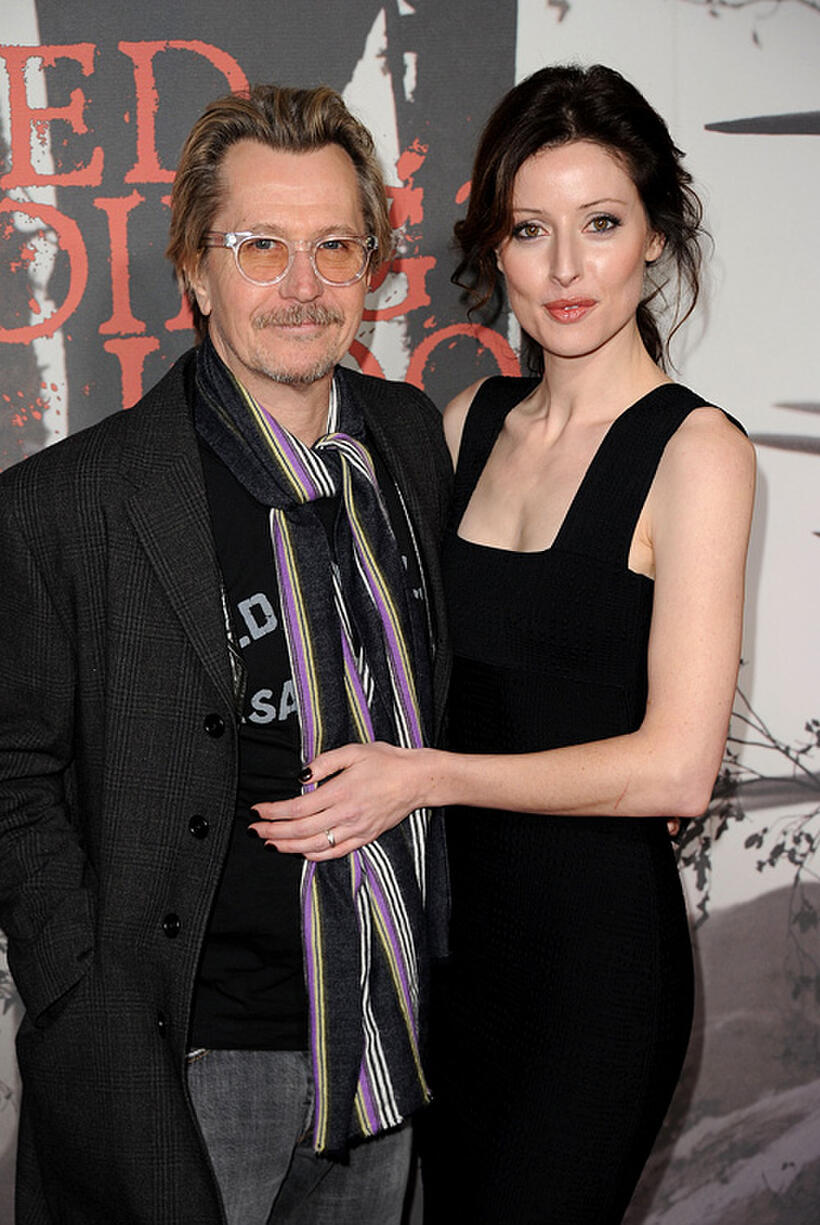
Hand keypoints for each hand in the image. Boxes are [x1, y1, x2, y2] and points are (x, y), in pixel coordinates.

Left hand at [249, 742, 436, 859]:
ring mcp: (356, 829)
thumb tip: (302, 776)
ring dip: (288, 847)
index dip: (273, 812)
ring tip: (270, 843)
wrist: (416, 780)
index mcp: (340, 792)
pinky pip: (335, 852)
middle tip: (254, 829)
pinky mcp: (365, 837)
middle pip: (300, 830)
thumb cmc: (387, 762)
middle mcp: (346, 814)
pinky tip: (301, 852)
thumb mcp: (354, 751)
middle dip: (272, 831)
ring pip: (314, 846)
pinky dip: (315, 855)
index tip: (257, 810)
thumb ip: (325, 763)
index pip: (297, 808)